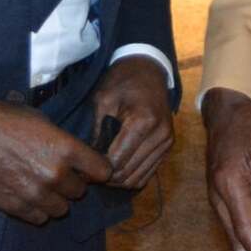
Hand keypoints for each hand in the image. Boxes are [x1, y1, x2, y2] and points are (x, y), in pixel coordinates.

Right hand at [0, 98, 111, 224]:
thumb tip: (76, 157)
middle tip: (60, 175)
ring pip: (61, 209)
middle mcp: (55, 174)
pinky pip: (39, 218)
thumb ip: (63, 142)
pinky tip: (30, 197)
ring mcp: (35, 193)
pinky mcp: (15, 206)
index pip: (102, 170)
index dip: (98, 169)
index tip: (92, 169)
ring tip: (44, 188)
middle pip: (80, 192)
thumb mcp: (44, 122)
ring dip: (56, 199)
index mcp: (66, 149)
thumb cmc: (7, 120)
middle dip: (73, 183)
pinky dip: (38, 210)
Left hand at [90, 56, 173, 188]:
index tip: (81, 168)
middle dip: (106, 177)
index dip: (97, 169)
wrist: (148, 70)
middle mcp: (160, 135)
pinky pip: (148, 174)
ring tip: (101, 171)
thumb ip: (98, 132)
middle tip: (87, 172)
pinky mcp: (168, 146)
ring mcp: (167, 142)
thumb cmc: (123, 81)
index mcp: (144, 121)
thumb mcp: (103, 101)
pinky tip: (117, 168)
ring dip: (118, 180)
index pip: (117, 161)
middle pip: (127, 173)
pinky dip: (131, 177)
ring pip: (138, 178)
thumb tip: (89, 162)